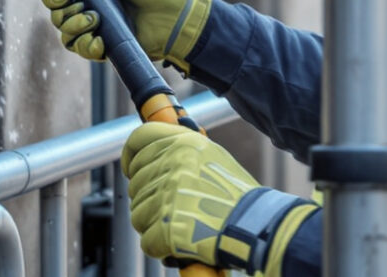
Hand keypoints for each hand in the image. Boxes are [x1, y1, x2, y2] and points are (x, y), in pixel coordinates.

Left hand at [121, 122, 316, 273]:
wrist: (255, 225)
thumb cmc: (237, 196)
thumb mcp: (213, 156)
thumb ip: (183, 152)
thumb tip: (154, 156)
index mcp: (184, 144)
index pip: (140, 139)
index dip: (131, 156)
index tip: (131, 168)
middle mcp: (173, 165)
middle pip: (136, 184)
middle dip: (149, 199)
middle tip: (172, 207)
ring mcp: (168, 197)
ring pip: (138, 214)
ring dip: (154, 224)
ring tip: (181, 223)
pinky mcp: (166, 228)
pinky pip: (147, 241)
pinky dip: (161, 246)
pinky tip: (180, 241)